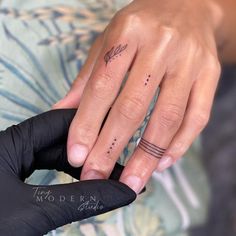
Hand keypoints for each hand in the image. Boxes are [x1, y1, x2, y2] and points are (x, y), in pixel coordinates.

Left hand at [0, 109, 135, 235]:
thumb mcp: (33, 212)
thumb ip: (81, 198)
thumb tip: (124, 191)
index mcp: (11, 142)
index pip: (62, 122)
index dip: (92, 127)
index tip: (117, 139)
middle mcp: (12, 146)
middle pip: (62, 139)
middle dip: (91, 152)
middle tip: (120, 165)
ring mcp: (13, 162)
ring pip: (57, 156)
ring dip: (83, 166)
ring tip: (109, 177)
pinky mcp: (13, 178)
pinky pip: (48, 170)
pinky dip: (70, 177)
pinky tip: (86, 183)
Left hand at [54, 0, 221, 192]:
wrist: (186, 6)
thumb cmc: (141, 26)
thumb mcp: (108, 42)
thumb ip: (87, 80)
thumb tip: (62, 112)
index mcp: (129, 34)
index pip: (102, 87)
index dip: (87, 125)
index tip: (77, 156)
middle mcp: (162, 46)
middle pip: (133, 107)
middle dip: (112, 148)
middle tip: (97, 176)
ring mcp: (190, 62)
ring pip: (167, 117)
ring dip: (146, 156)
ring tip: (130, 182)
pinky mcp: (210, 75)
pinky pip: (196, 117)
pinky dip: (179, 145)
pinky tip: (162, 163)